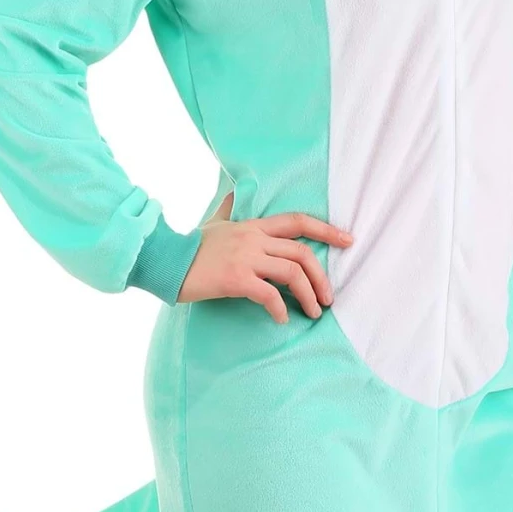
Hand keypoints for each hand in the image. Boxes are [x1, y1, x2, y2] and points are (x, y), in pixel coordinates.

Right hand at [177, 190, 353, 323]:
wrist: (164, 260)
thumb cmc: (190, 246)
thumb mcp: (214, 222)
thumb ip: (228, 208)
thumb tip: (233, 191)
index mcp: (253, 226)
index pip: (298, 221)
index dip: (327, 230)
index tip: (348, 240)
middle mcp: (253, 239)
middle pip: (302, 252)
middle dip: (322, 277)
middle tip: (329, 298)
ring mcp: (245, 258)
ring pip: (292, 273)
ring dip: (309, 295)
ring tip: (314, 312)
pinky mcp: (235, 279)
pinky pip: (269, 295)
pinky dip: (280, 309)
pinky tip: (282, 320)